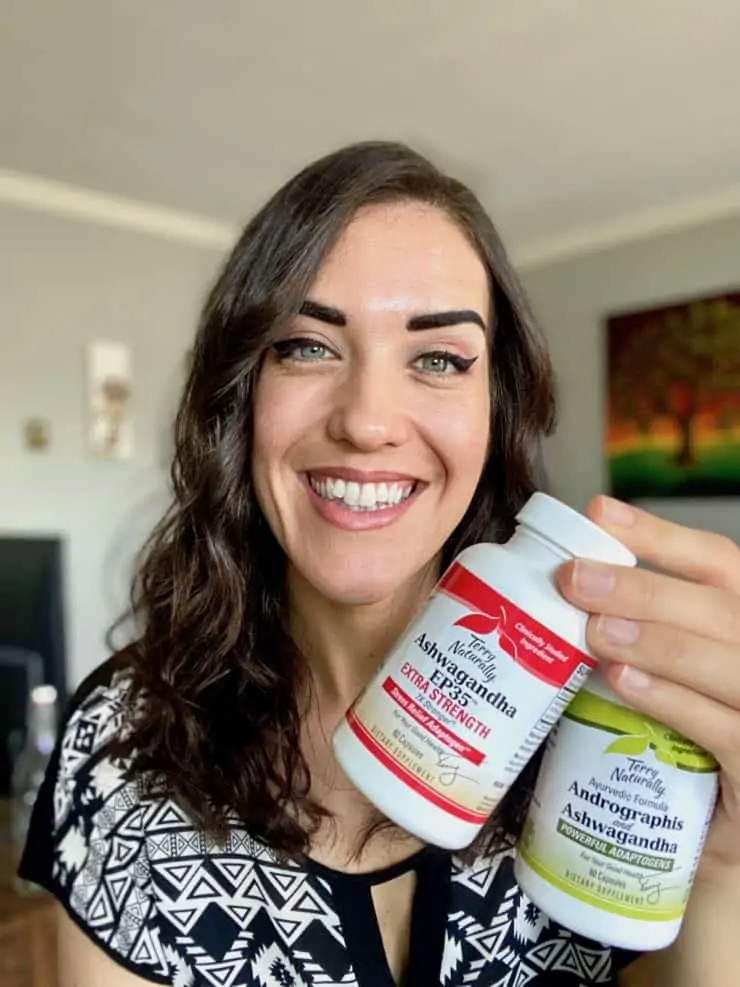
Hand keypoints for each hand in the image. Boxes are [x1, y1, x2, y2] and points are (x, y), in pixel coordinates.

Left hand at [557, 495, 739, 884]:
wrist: (718, 842)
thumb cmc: (689, 749)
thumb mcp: (676, 681)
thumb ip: (648, 636)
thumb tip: (571, 587)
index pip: (722, 566)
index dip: (663, 536)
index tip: (600, 512)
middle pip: (722, 607)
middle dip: (647, 587)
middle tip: (575, 578)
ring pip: (729, 661)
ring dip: (657, 638)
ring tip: (594, 628)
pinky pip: (724, 729)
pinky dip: (673, 699)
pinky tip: (624, 681)